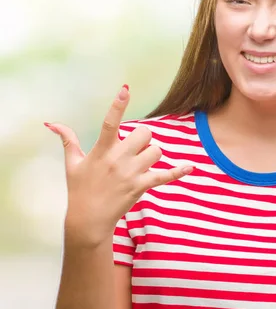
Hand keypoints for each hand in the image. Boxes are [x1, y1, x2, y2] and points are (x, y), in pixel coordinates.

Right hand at [45, 85, 192, 247]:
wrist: (88, 219)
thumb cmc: (80, 189)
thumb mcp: (72, 163)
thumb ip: (68, 141)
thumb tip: (52, 124)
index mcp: (101, 150)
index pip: (110, 123)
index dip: (118, 105)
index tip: (126, 89)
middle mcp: (118, 159)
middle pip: (144, 133)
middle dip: (142, 137)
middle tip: (134, 148)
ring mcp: (131, 173)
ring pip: (156, 151)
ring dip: (151, 154)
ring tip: (140, 164)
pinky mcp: (141, 186)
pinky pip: (165, 176)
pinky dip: (178, 171)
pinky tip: (190, 167)